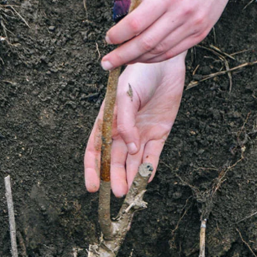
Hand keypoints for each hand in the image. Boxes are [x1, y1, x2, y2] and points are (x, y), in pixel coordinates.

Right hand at [85, 52, 185, 196]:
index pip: (95, 150)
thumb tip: (130, 149)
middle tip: (117, 192)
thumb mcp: (125, 96)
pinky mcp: (159, 133)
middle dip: (114, 177)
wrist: (165, 63)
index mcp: (107, 121)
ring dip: (131, 177)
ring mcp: (140, 134)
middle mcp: (122, 131)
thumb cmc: (139, 75)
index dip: (92, 169)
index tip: (92, 186)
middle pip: (115, 160)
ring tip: (129, 193)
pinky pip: (152, 156)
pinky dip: (149, 168)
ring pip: (133, 162)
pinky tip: (146, 180)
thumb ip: (126, 123)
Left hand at [101, 0, 256, 69]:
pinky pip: (173, 52)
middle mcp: (182, 13)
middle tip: (107, 63)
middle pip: (146, 43)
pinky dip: (155, 58)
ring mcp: (193, 26)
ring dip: (137, 59)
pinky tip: (143, 58)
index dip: (119, 35)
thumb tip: (126, 25)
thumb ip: (144, 2)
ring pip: (159, 52)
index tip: (108, 39)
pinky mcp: (200, 34)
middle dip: (123, 56)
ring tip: (122, 61)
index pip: (136, 23)